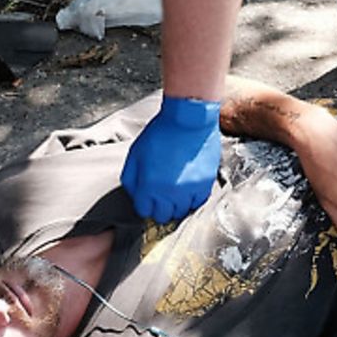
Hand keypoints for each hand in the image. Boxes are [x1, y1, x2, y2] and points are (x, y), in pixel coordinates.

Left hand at [121, 97, 221, 222]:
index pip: (144, 210)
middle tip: (160, 198)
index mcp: (149, 186)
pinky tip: (188, 189)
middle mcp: (169, 193)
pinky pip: (198, 202)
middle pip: (163, 216)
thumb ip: (131, 178)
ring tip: (175, 192)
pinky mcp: (205, 184)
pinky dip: (192, 199)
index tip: (147, 199)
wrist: (189, 120)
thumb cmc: (162, 133)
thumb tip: (136, 194)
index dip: (145, 204)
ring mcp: (189, 190)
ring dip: (176, 205)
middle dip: (159, 208)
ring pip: (182, 212)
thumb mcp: (136, 153)